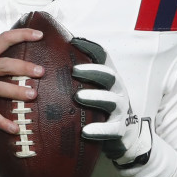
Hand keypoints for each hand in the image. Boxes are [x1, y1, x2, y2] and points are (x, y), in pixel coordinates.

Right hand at [0, 28, 44, 131]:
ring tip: (33, 95)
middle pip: (5, 65)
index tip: (39, 35)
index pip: (4, 39)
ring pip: (0, 88)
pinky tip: (15, 128)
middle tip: (41, 71)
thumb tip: (26, 62)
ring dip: (18, 92)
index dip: (22, 35)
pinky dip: (3, 122)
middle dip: (24, 67)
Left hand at [70, 38, 151, 166]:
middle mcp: (117, 90)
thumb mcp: (94, 88)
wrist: (122, 134)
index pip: (103, 57)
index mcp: (110, 78)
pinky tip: (86, 131)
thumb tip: (54, 54)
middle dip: (92, 71)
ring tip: (78, 97)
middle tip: (74, 70)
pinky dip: (99, 130)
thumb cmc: (100, 107)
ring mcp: (120, 110)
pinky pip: (111, 130)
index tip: (73, 42)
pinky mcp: (119, 129)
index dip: (90, 48)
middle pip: (109, 76)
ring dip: (95, 97)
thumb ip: (78, 76)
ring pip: (111, 101)